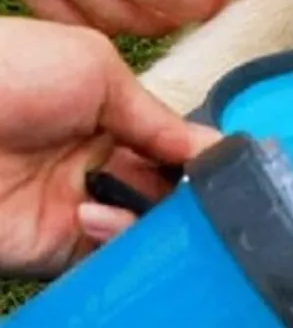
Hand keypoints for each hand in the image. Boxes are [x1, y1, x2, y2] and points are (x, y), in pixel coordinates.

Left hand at [0, 17, 219, 277]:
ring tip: (149, 201)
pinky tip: (98, 215)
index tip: (236, 163)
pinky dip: (115, 243)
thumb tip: (215, 147)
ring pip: (142, 226)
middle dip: (189, 191)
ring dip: (156, 218)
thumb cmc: (10, 71)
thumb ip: (159, 118)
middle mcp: (96, 164)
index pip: (171, 145)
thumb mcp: (99, 71)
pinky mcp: (50, 249)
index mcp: (109, 117)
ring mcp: (74, 207)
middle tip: (208, 190)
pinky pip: (103, 257)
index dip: (201, 155)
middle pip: (164, 189)